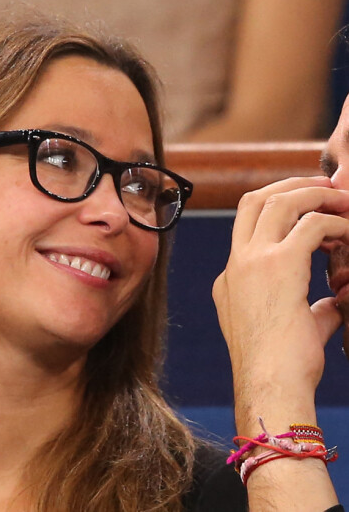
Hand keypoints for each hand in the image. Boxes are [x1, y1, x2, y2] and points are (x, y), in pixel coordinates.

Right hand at [213, 176, 348, 430]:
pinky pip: (311, 225)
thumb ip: (309, 307)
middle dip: (291, 186)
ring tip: (341, 200)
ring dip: (314, 195)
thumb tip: (333, 300)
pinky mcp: (278, 265)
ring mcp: (252, 260)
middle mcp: (236, 262)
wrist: (270, 384)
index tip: (310, 212)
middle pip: (255, 199)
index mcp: (231, 277)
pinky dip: (334, 222)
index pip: (248, 227)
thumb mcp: (289, 328)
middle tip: (323, 187)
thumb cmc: (281, 365)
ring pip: (279, 201)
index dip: (280, 211)